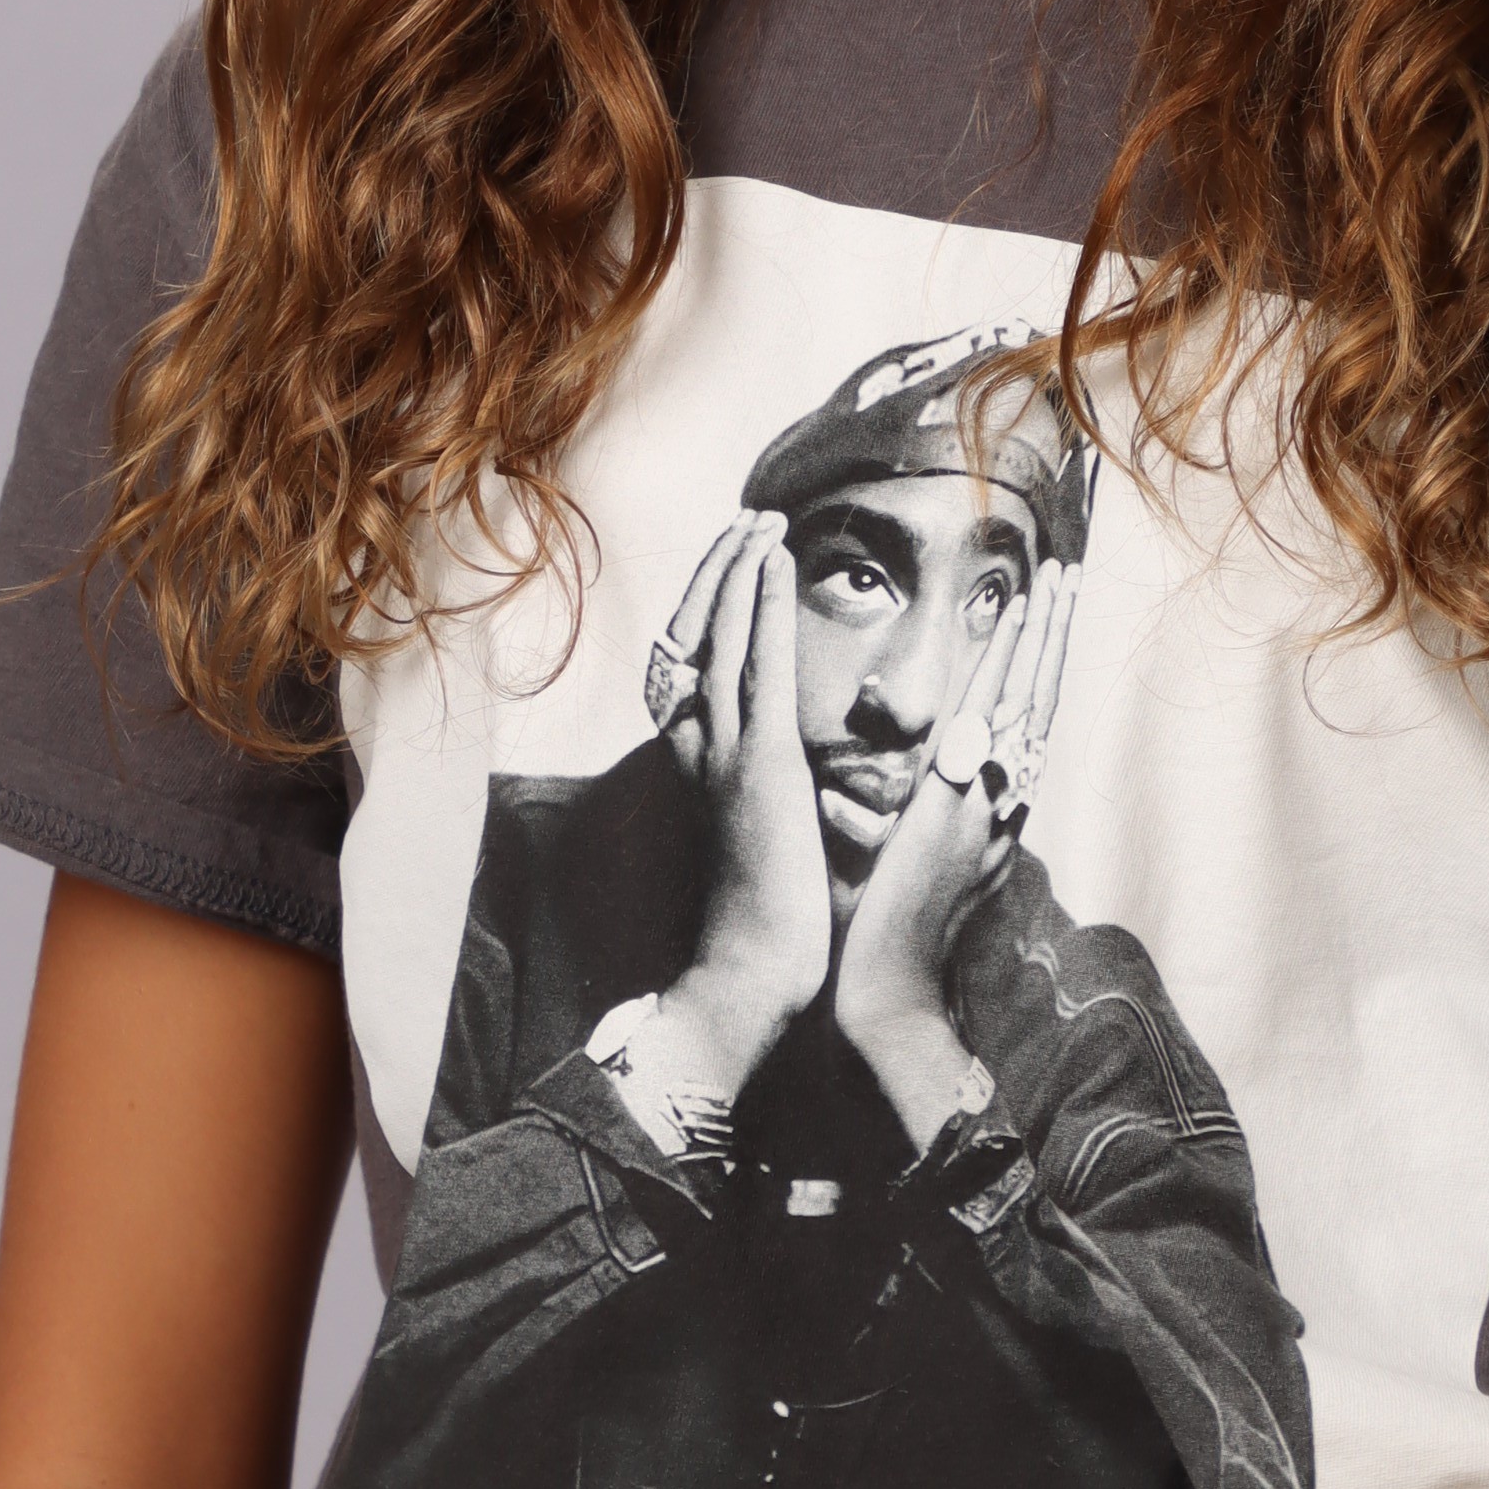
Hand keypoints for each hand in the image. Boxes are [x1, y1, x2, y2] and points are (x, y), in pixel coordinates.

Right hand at [638, 513, 827, 1104]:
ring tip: (763, 523)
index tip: (737, 556)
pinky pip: (759, 667)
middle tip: (751, 519)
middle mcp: (696, 747)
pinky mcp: (759, 764)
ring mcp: (723, 752)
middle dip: (722, 569)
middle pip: (697, 632)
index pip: (694, 657)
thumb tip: (794, 747)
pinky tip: (775, 567)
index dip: (713, 600)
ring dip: (742, 570)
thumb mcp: (762, 823)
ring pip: (723, 636)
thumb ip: (766, 776)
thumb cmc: (767, 910)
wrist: (751, 969)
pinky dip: (763, 608)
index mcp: (696, 760)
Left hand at [833, 557, 1074, 1137]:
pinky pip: (991, 716)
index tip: (1045, 620)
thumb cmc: (878, 938)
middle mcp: (1002, 801)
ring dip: (1044, 634)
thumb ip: (882, 827)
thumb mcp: (893, 867)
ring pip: (1027, 699)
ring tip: (1059, 578)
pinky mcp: (963, 800)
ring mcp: (988, 798)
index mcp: (990, 815)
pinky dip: (1007, 663)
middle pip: (1040, 701)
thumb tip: (846, 796)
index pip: (1021, 727)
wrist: (885, 989)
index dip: (1037, 671)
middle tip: (1070, 575)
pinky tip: (1016, 619)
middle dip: (1055, 637)